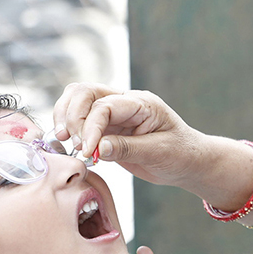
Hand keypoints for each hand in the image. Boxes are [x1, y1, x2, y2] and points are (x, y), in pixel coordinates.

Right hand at [52, 83, 203, 185]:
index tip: (87, 151)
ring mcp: (114, 113)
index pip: (105, 106)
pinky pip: (79, 119)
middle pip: (85, 92)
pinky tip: (67, 144)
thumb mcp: (159, 153)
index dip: (90, 127)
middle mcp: (125, 102)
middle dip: (73, 117)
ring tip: (64, 142)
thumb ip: (128, 149)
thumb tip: (98, 148)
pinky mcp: (106, 127)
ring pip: (78, 100)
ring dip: (66, 118)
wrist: (188, 161)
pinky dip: (68, 127)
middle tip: (74, 145)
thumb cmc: (180, 154)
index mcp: (142, 103)